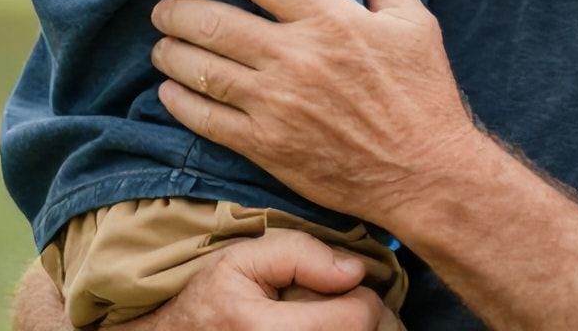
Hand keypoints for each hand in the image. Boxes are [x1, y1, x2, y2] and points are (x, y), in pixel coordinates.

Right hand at [10, 233, 385, 330]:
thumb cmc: (206, 299)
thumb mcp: (241, 259)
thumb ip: (299, 254)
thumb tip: (354, 270)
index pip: (359, 317)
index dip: (364, 294)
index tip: (347, 283)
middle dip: (370, 317)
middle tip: (350, 300)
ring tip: (337, 317)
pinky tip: (326, 329)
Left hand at [152, 0, 485, 227]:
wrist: (425, 173)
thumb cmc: (422, 93)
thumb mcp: (412, 21)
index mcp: (330, 18)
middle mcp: (296, 57)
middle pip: (214, 21)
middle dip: (177, 9)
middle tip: (164, 7)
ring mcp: (277, 104)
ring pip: (201, 69)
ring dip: (170, 52)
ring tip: (161, 45)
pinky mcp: (267, 146)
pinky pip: (206, 119)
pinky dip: (179, 102)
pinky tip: (170, 91)